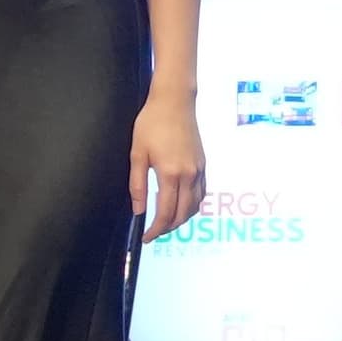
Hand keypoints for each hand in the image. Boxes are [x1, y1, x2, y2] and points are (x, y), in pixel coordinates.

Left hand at [129, 91, 204, 243]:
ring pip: (195, 206)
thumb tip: (138, 210)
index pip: (166, 212)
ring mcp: (199, 170)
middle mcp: (190, 175)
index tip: (146, 237)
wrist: (174, 103)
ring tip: (165, 222)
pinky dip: (191, 205)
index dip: (156, 229)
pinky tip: (180, 205)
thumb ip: (137, 184)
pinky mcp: (204, 165)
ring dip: (182, 218)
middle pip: (183, 214)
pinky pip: (201, 193)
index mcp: (171, 174)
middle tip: (154, 233)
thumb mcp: (137, 154)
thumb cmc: (151, 125)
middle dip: (169, 228)